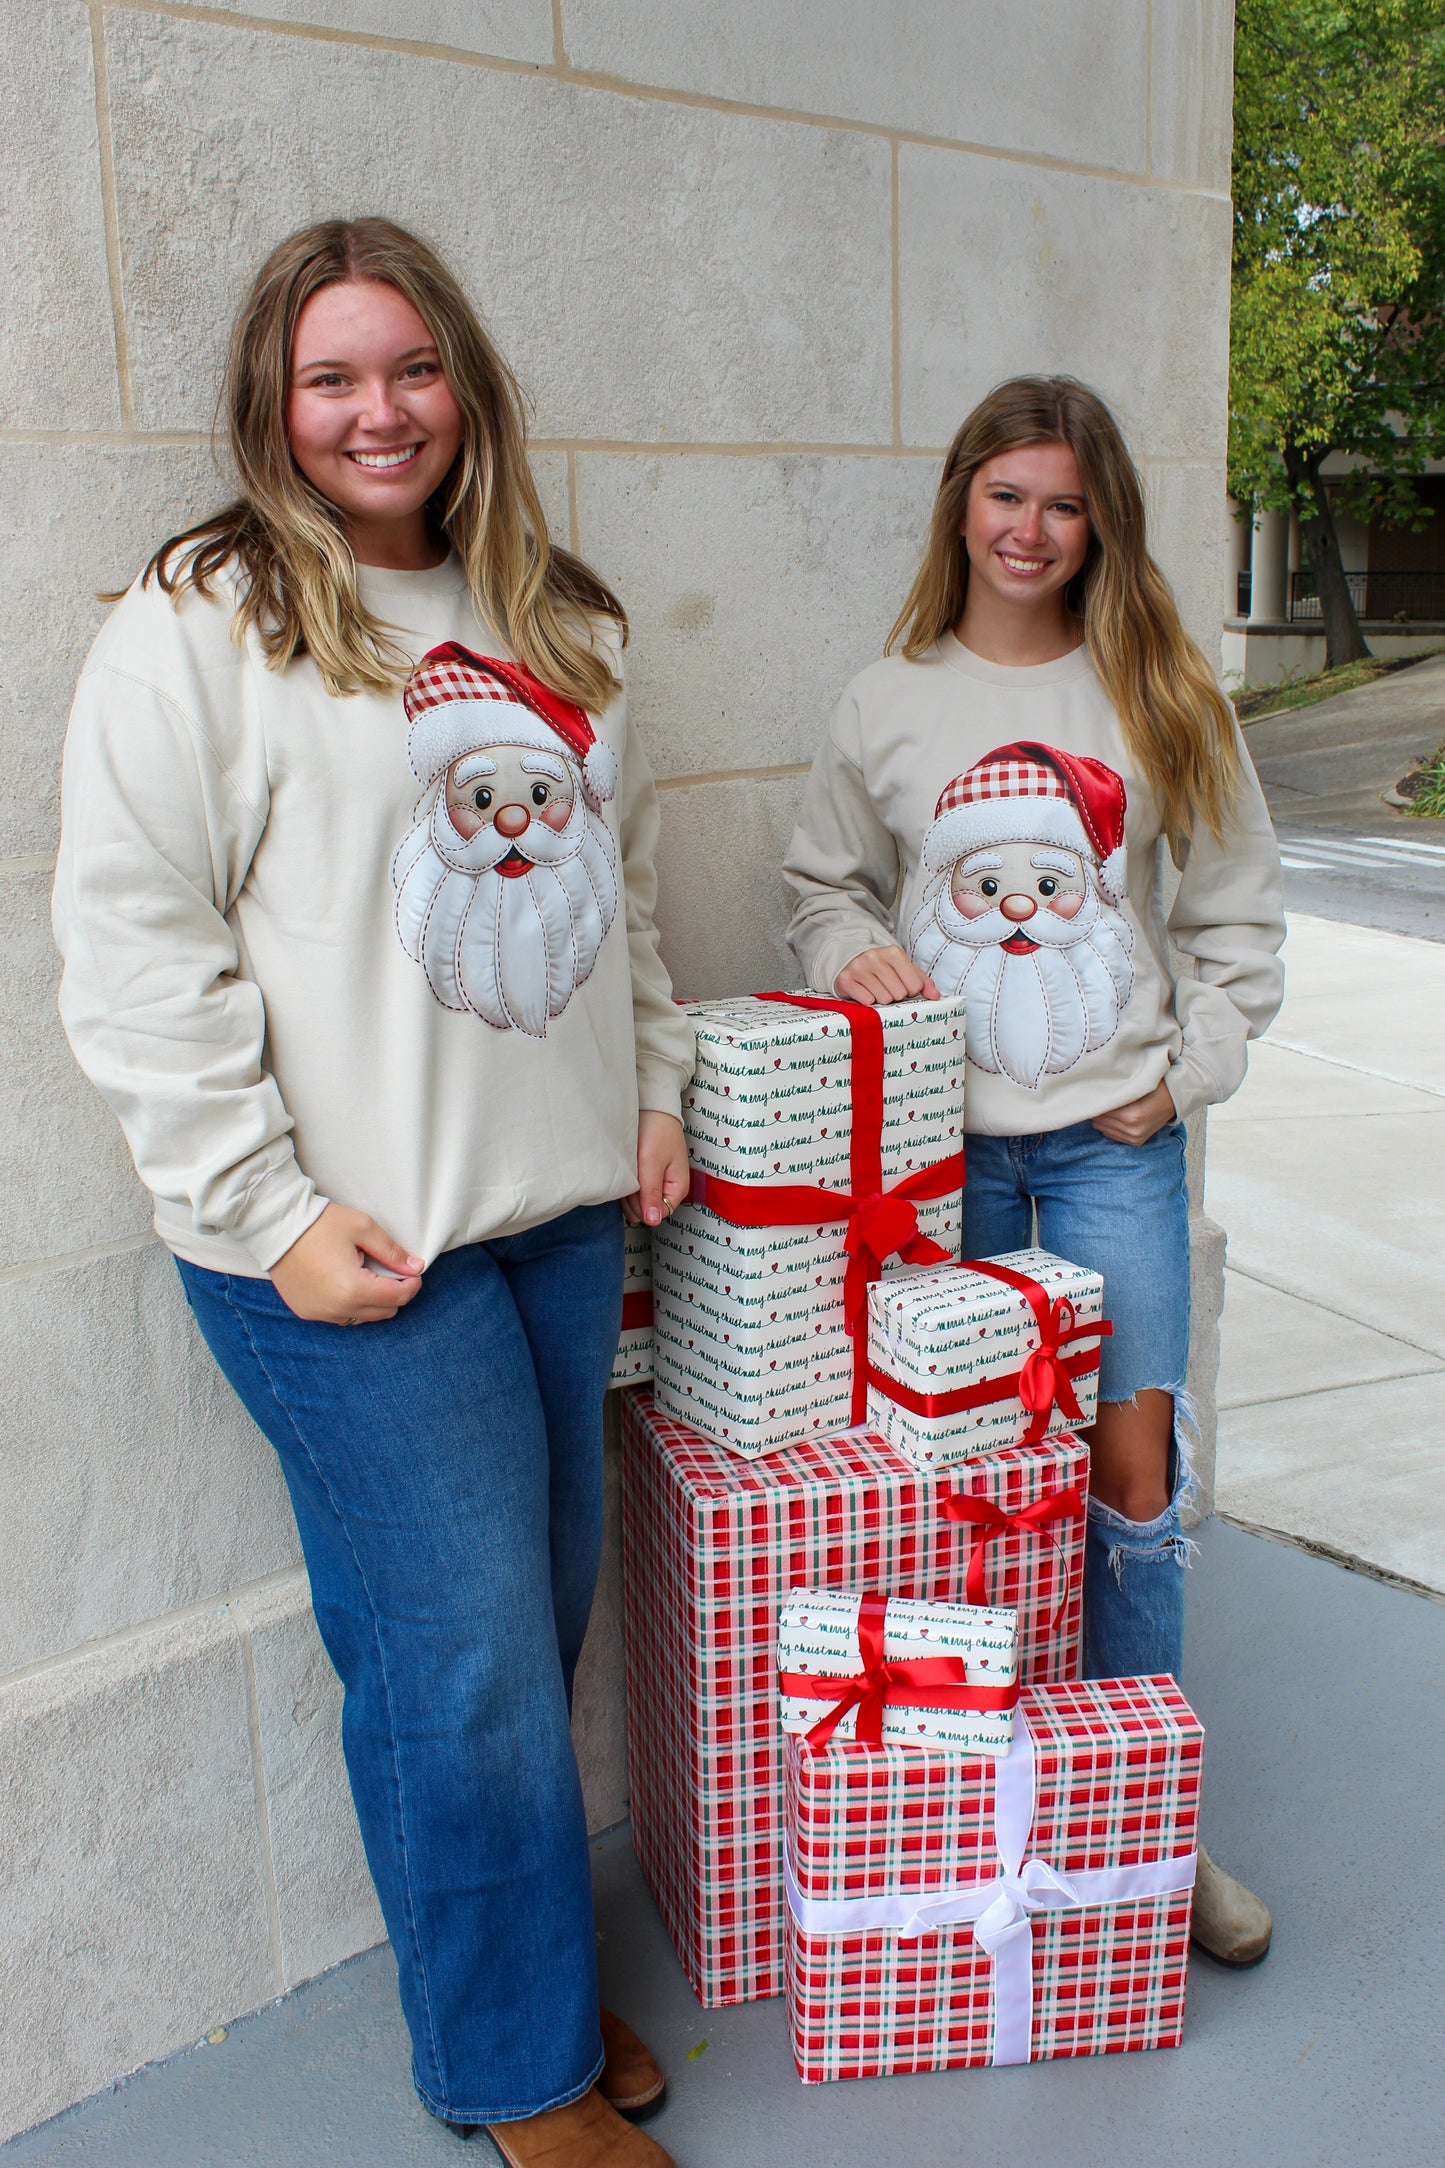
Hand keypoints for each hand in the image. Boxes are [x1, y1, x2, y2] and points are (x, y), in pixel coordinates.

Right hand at [269, 1204, 424, 1323]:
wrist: (276, 1227)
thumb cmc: (319, 1224)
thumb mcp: (363, 1228)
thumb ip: (391, 1251)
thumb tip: (415, 1267)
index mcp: (354, 1288)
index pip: (398, 1298)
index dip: (412, 1284)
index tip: (413, 1272)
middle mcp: (337, 1308)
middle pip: (384, 1312)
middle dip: (394, 1293)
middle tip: (391, 1271)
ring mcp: (320, 1313)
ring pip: (363, 1318)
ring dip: (373, 1302)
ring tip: (366, 1276)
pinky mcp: (307, 1312)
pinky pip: (340, 1317)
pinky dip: (350, 1305)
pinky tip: (346, 1284)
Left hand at [624, 1110, 689, 1227]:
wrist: (652, 1108)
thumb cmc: (656, 1130)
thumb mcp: (652, 1163)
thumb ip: (651, 1193)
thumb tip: (653, 1220)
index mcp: (678, 1188)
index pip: (658, 1214)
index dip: (643, 1206)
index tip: (634, 1189)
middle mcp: (669, 1188)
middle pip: (647, 1210)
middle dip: (634, 1199)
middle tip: (630, 1175)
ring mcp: (657, 1183)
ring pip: (638, 1202)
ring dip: (629, 1192)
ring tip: (629, 1170)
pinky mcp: (647, 1176)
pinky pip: (634, 1191)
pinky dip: (627, 1185)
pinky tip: (626, 1172)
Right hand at [834, 945, 939, 1005]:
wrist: (849, 962)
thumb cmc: (881, 969)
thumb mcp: (903, 970)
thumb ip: (922, 982)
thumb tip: (935, 996)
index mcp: (893, 953)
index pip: (914, 984)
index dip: (910, 991)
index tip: (902, 986)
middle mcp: (875, 957)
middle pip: (899, 993)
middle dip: (895, 996)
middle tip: (887, 989)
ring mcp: (859, 967)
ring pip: (883, 998)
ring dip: (881, 1000)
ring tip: (876, 990)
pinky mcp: (846, 979)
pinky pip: (867, 1001)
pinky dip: (867, 1001)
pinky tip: (865, 993)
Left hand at [1091, 1079, 1176, 1147]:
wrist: (1173, 1100)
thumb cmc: (1154, 1089)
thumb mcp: (1134, 1087)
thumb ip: (1116, 1093)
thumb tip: (1093, 1095)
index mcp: (1132, 1115)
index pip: (1101, 1111)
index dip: (1095, 1101)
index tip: (1093, 1095)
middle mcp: (1132, 1130)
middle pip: (1099, 1121)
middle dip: (1098, 1110)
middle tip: (1099, 1100)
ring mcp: (1135, 1138)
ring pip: (1103, 1129)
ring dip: (1103, 1119)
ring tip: (1108, 1107)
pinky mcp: (1136, 1142)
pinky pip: (1111, 1135)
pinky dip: (1110, 1126)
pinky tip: (1115, 1117)